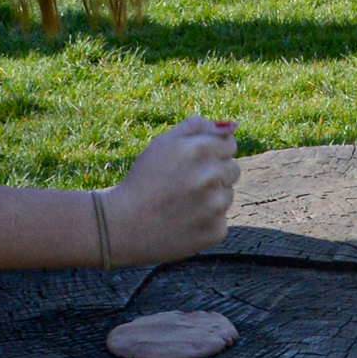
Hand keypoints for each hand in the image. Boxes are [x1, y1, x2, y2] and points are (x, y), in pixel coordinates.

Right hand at [103, 117, 236, 262]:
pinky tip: (183, 222)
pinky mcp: (215, 231)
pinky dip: (206, 222)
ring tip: (181, 204)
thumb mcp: (162, 144)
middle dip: (215, 174)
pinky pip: (220, 221)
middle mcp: (212, 176)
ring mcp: (216, 206)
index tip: (191, 164)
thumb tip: (234, 126)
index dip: (210, 153)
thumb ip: (197, 127)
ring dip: (212, 198)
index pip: (229, 145)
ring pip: (228, 196)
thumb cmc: (143, 180)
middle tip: (184, 184)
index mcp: (201, 149)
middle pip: (233, 169)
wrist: (123, 225)